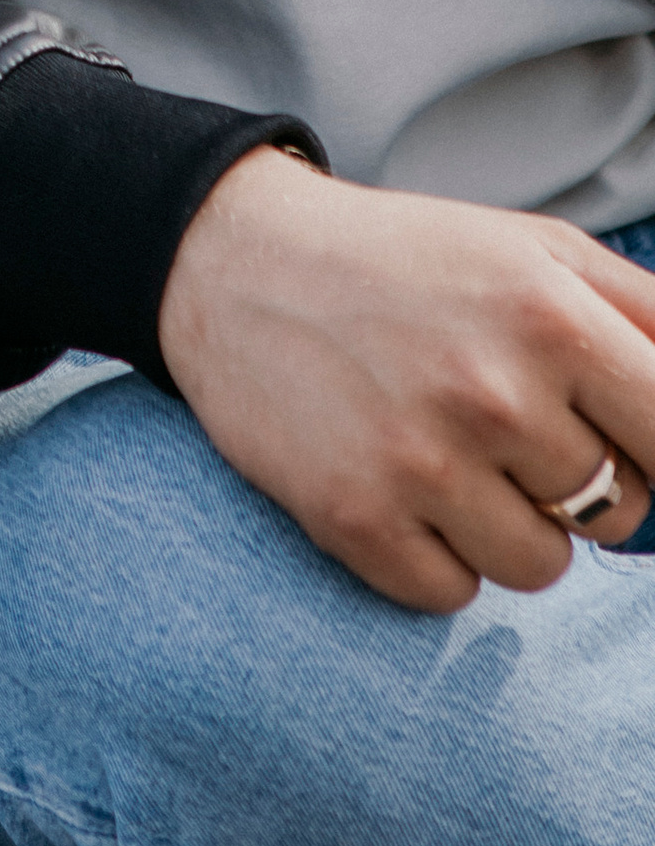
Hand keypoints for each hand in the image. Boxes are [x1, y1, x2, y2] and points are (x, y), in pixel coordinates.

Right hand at [157, 147, 654, 608]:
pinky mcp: (353, 518)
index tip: (622, 440)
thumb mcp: (536, 250)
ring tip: (449, 454)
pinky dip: (434, 557)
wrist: (232, 261)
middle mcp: (491, 392)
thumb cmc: (408, 260)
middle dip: (578, 482)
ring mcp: (420, 462)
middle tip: (504, 423)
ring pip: (542, 566)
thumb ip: (649, 315)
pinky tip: (397, 484)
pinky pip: (452, 594)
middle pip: (619, 515)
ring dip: (509, 525)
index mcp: (549, 316)